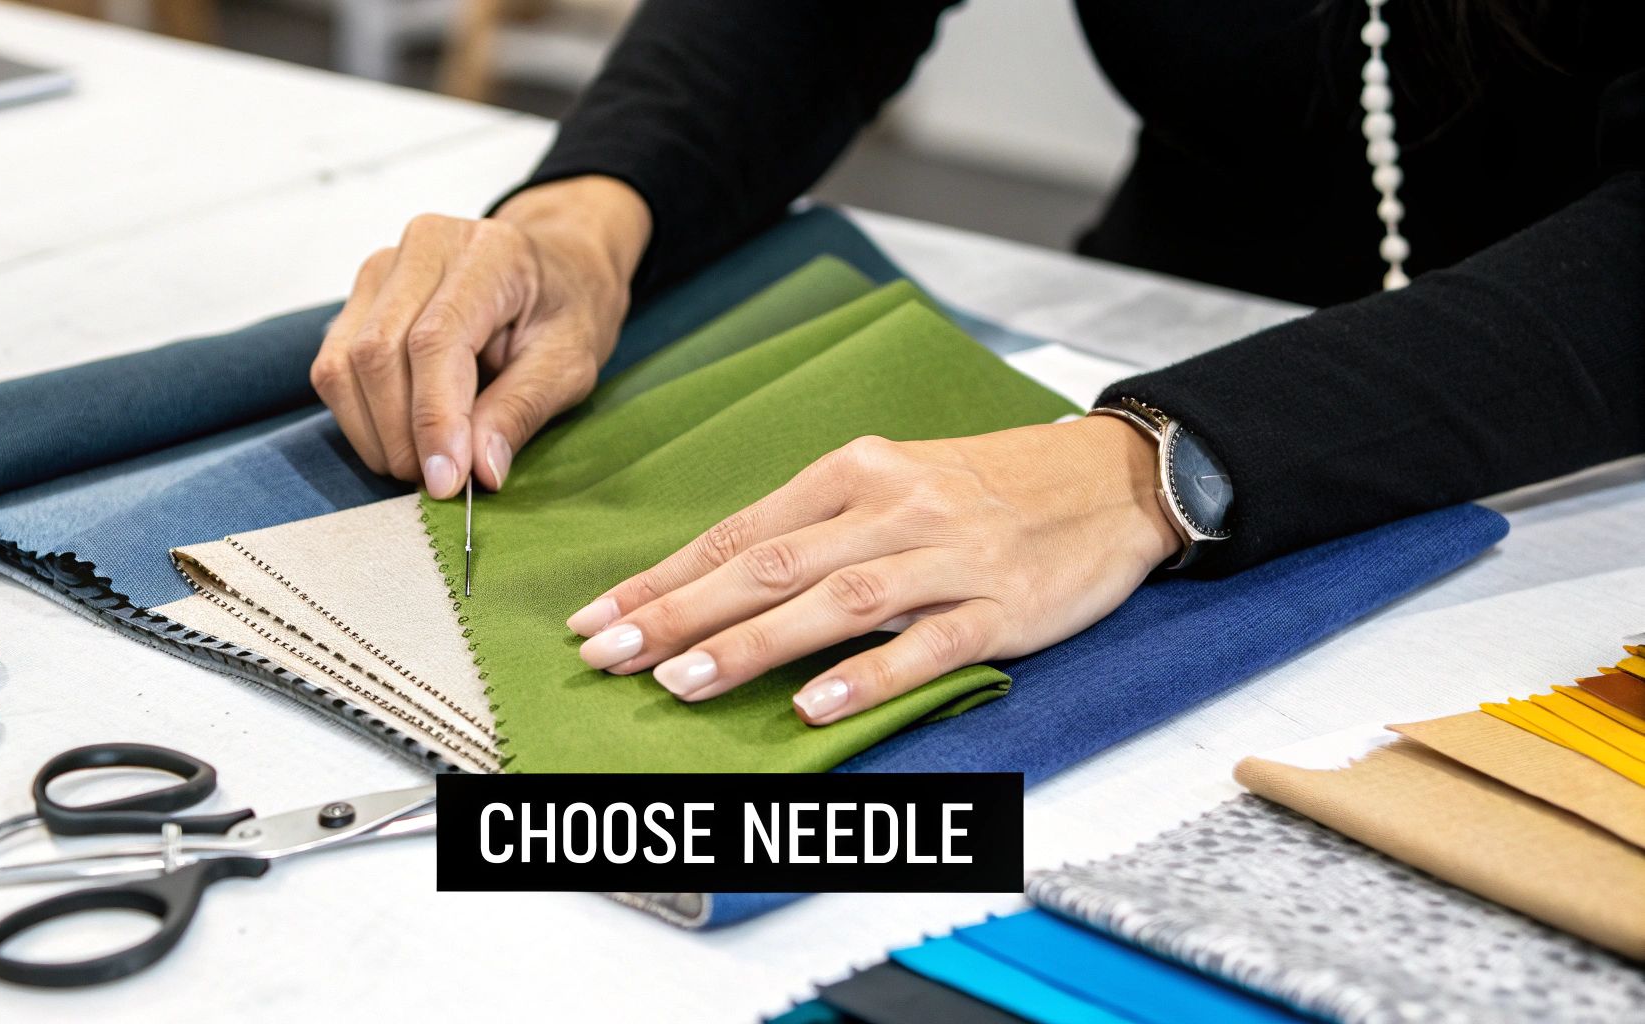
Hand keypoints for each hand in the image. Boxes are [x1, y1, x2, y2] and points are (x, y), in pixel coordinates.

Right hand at [311, 176, 650, 494]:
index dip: (433, 418)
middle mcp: (423, 246)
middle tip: (438, 482)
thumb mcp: (569, 363)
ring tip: (421, 465)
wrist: (553, 268)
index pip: (435, 340)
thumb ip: (522, 410)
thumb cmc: (566, 310)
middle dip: (401, 435)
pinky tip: (399, 440)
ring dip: (374, 433)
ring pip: (344, 364)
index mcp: (486, 253)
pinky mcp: (360, 297)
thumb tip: (479, 470)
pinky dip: (359, 419)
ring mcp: (382, 268)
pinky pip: (334, 369)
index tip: (446, 480)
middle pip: (378, 352)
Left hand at [563, 417, 1182, 724]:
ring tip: (681, 682)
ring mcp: (948, 556)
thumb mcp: (894, 481)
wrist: (1108, 478)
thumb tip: (720, 583)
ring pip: (834, 601)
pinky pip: (925, 642)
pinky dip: (865, 674)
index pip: (739, 533)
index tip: (598, 618)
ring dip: (751, 644)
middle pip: (769, 564)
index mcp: (855, 473)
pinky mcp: (1001, 605)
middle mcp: (893, 507)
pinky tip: (812, 705)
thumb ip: (815, 530)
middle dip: (678, 613)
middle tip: (609, 655)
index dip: (664, 578)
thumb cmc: (988, 485)